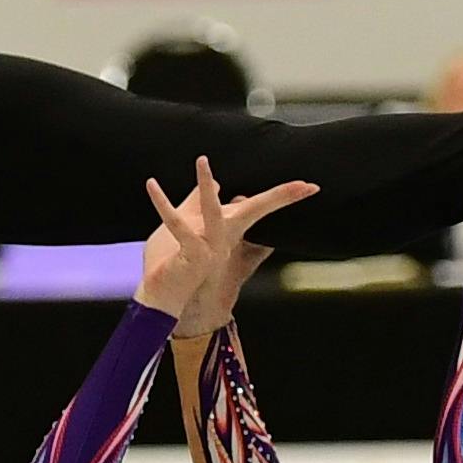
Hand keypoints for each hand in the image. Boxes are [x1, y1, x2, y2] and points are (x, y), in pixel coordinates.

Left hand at [135, 159, 316, 328]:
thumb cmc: (174, 265)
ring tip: (202, 161)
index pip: (258, 209)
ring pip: (215, 215)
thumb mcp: (188, 225)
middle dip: (280, 197)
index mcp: (226, 232)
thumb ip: (200, 203)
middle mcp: (223, 241)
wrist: (162, 301)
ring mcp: (210, 251)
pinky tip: (152, 185)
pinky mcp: (190, 258)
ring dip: (207, 187)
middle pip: (254, 211)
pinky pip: (178, 227)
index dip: (284, 197)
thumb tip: (224, 186)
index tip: (309, 186)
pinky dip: (164, 205)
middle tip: (304, 184)